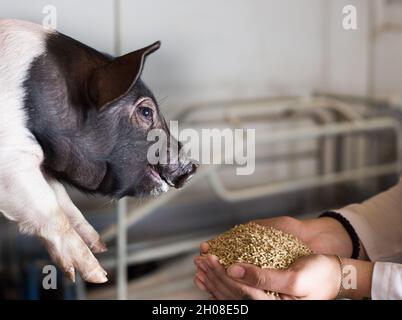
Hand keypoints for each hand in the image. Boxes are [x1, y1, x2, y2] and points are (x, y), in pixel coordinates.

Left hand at [194, 215, 359, 298]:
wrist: (335, 275)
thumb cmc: (320, 274)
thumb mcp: (295, 277)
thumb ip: (263, 276)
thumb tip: (234, 270)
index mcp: (274, 306)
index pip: (240, 293)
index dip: (221, 275)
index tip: (208, 259)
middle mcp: (267, 307)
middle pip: (232, 295)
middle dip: (213, 276)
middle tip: (199, 260)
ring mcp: (265, 303)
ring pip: (232, 296)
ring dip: (214, 281)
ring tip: (199, 269)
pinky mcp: (265, 296)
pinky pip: (239, 294)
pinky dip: (223, 284)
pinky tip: (212, 277)